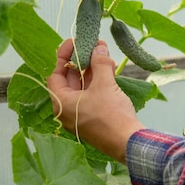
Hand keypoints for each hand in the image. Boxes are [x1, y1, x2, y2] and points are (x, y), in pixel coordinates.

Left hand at [47, 39, 144, 163]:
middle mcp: (67, 109)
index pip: (56, 73)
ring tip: (103, 52)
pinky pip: (91, 93)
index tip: (75, 42)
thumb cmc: (112, 116)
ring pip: (82, 85)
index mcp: (61, 103)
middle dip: (82, 60)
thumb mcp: (105, 85)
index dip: (64, 55)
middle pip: (70, 78)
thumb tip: (98, 48)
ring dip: (92, 68)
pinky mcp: (93, 116)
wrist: (129, 143)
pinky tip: (109, 67)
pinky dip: (98, 80)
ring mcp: (80, 113)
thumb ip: (100, 63)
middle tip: (92, 44)